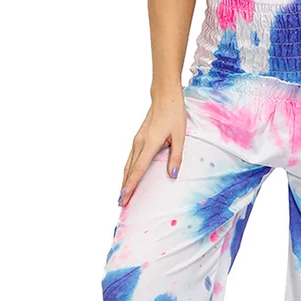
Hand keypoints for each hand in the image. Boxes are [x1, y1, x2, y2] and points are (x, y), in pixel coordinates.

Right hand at [119, 87, 186, 206]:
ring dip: (124, 180)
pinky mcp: (138, 139)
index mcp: (150, 144)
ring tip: (122, 194)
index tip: (124, 198)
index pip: (138, 170)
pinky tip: (127, 178)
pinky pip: (130, 159)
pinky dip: (127, 171)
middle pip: (129, 170)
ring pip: (127, 165)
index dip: (130, 185)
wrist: (165, 96)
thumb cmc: (174, 114)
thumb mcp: (180, 136)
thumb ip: (176, 157)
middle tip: (120, 204)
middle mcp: (139, 143)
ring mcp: (137, 141)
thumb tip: (172, 175)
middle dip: (124, 187)